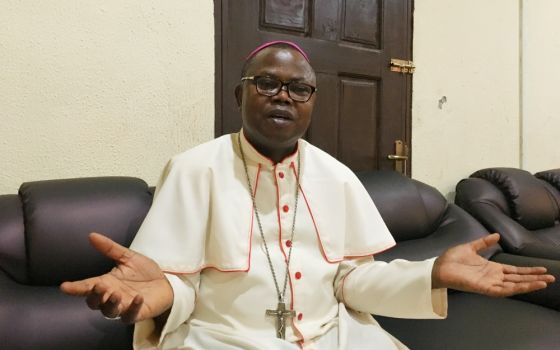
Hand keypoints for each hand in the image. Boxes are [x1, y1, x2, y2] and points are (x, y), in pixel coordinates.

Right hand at [60, 232, 172, 323]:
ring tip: (116, 294)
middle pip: (95, 302)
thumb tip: (92, 235)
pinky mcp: (137, 313)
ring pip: (109, 312)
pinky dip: (133, 308)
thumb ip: (110, 249)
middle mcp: (112, 296)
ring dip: (110, 304)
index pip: (87, 287)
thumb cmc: (144, 272)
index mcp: (107, 283)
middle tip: (99, 286)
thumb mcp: (128, 257)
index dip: (75, 288)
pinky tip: (138, 298)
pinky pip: (131, 315)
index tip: (64, 286)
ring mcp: (123, 306)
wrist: (166, 282)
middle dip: (94, 296)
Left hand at [432, 233, 554, 296]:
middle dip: (534, 278)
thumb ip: (484, 242)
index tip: (543, 269)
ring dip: (529, 284)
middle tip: (551, 278)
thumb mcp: (471, 247)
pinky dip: (515, 289)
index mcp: (491, 268)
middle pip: (518, 279)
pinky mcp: (483, 288)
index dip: (528, 270)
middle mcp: (493, 277)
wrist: (438, 266)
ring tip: (544, 282)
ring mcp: (489, 283)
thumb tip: (497, 235)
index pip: (514, 271)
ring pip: (513, 286)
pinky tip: (525, 286)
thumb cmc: (452, 259)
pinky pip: (502, 290)